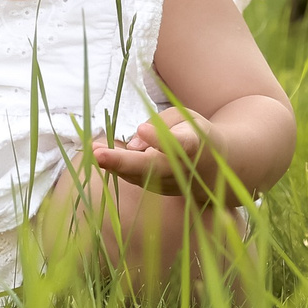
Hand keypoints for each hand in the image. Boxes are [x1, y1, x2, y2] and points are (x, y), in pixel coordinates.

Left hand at [91, 106, 222, 201]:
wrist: (215, 168)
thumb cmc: (194, 133)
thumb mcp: (184, 118)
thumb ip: (160, 125)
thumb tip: (133, 145)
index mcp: (194, 144)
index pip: (180, 143)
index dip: (161, 139)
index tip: (143, 128)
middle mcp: (181, 168)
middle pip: (152, 167)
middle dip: (123, 162)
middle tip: (97, 153)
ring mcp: (169, 183)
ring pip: (139, 176)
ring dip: (113, 165)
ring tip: (93, 149)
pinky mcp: (159, 189)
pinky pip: (135, 178)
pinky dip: (116, 166)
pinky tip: (99, 152)